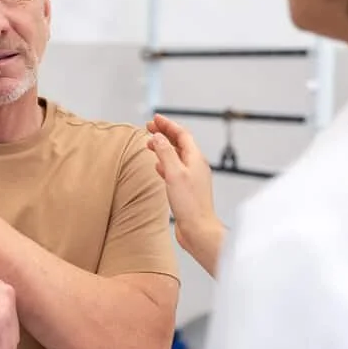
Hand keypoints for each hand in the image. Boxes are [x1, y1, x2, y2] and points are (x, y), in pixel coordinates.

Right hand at [145, 114, 224, 277]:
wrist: (198, 230)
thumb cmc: (190, 204)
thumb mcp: (174, 173)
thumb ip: (166, 153)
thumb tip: (158, 136)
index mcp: (196, 159)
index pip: (182, 134)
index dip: (168, 125)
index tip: (155, 118)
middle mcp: (195, 166)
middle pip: (179, 143)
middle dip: (164, 134)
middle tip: (148, 128)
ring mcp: (192, 178)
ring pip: (176, 156)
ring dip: (163, 148)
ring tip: (149, 144)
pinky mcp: (186, 190)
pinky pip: (175, 170)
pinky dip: (165, 164)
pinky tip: (157, 166)